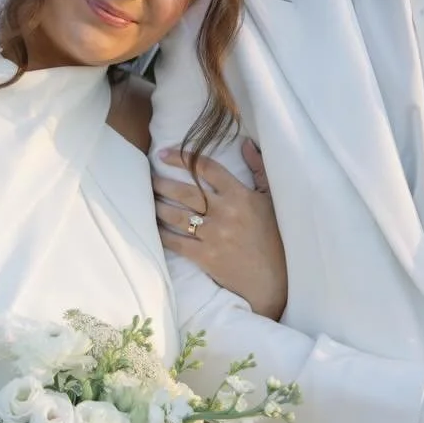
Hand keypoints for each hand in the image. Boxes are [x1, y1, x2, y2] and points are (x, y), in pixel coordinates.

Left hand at [154, 140, 287, 320]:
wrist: (275, 279)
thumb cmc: (275, 237)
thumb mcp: (271, 199)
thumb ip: (258, 168)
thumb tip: (245, 143)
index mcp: (240, 195)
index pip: (206, 169)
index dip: (182, 158)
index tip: (164, 154)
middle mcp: (225, 212)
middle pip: (185, 191)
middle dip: (162, 183)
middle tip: (149, 178)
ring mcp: (214, 235)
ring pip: (177, 216)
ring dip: (158, 206)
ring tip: (148, 200)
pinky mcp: (206, 257)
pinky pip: (176, 242)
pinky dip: (162, 234)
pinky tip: (153, 227)